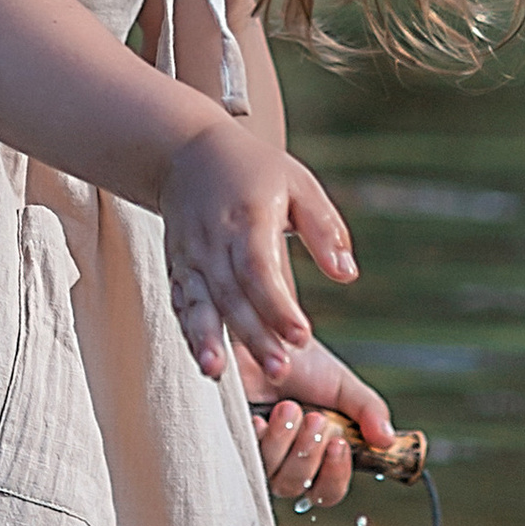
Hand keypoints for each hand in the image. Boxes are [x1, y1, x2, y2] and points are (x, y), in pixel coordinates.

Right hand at [159, 114, 357, 389]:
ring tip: (218, 373)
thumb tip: (347, 274)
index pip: (259, 269)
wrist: (187, 151)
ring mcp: (190, 256)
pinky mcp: (177, 268)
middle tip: (280, 371)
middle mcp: (213, 241)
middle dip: (254, 335)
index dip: (278, 306)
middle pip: (231, 295)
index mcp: (247, 219)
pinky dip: (190, 334)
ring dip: (209, 340)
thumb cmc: (254, 170)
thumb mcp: (299, 184)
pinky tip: (204, 362)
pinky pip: (182, 304)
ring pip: (198, 303)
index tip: (303, 337)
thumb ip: (324, 230)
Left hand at [252, 338, 397, 510]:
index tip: (339, 445)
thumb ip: (368, 412)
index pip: (327, 491)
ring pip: (270, 475)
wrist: (262, 332)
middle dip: (309, 454)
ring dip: (285, 443)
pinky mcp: (232, 441)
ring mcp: (256, 453)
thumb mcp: (342, 385)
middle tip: (315, 418)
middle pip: (297, 487)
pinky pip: (245, 458)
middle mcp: (285, 461)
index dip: (335, 476)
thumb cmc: (301, 361)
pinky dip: (259, 439)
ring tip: (289, 407)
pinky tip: (260, 419)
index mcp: (316, 455)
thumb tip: (388, 440)